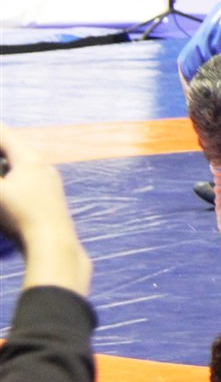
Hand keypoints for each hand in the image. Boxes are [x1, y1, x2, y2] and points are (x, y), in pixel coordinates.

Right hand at [0, 133, 88, 293]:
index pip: (7, 136)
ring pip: (23, 166)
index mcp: (30, 160)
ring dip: (6, 163)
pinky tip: (9, 185)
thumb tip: (1, 179)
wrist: (54, 244)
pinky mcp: (49, 199)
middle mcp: (43, 168)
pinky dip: (13, 177)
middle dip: (1, 147)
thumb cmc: (22, 216)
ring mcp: (49, 183)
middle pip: (15, 150)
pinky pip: (27, 180)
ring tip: (2, 161)